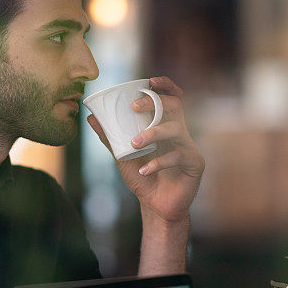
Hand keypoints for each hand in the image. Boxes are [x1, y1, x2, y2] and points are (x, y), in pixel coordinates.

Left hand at [87, 76, 204, 222]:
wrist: (156, 207)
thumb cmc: (143, 178)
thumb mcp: (123, 156)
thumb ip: (110, 138)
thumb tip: (91, 117)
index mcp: (165, 126)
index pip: (171, 98)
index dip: (165, 85)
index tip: (150, 81)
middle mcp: (179, 133)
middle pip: (175, 106)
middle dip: (154, 102)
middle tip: (133, 107)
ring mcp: (189, 147)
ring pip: (176, 129)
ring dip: (153, 133)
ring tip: (135, 144)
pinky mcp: (195, 164)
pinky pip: (179, 156)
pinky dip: (159, 162)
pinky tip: (145, 170)